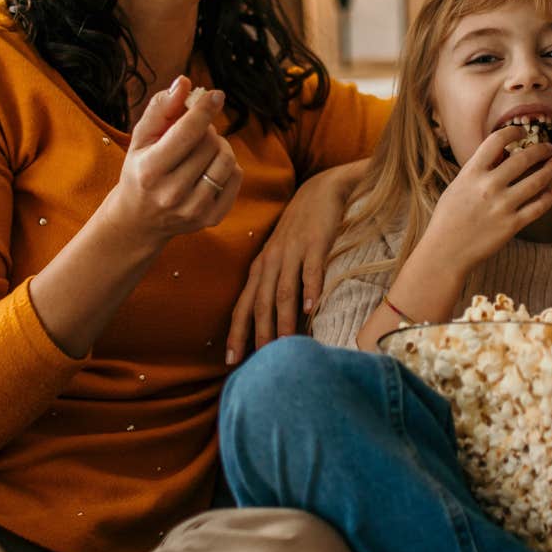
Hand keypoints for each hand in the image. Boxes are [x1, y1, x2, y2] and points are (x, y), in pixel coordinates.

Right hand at [105, 76, 241, 246]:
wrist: (140, 219)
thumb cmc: (141, 169)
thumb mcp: (141, 138)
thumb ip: (160, 108)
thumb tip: (184, 83)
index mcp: (150, 170)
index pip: (188, 133)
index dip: (205, 109)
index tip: (216, 95)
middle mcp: (172, 193)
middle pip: (209, 143)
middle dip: (206, 130)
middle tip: (195, 133)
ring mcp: (194, 209)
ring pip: (226, 159)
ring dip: (219, 146)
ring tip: (202, 149)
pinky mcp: (212, 218)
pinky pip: (236, 177)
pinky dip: (228, 165)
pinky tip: (210, 167)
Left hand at [227, 161, 363, 364]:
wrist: (320, 191)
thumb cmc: (299, 229)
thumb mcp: (281, 257)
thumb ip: (277, 285)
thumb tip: (278, 323)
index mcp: (260, 268)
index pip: (243, 305)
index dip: (236, 332)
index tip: (231, 360)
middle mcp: (271, 262)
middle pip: (261, 303)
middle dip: (258, 333)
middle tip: (259, 361)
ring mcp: (292, 252)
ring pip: (284, 290)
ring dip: (283, 318)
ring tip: (284, 343)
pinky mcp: (315, 243)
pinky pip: (311, 268)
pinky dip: (310, 288)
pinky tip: (312, 307)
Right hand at [423, 126, 551, 269]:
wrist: (444, 252)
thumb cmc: (448, 219)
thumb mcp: (457, 186)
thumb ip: (477, 171)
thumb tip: (500, 155)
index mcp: (471, 173)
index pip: (496, 141)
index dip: (513, 131)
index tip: (521, 131)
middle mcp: (488, 186)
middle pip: (523, 158)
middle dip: (541, 150)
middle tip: (549, 148)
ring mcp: (502, 206)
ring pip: (537, 181)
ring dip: (550, 170)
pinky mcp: (512, 225)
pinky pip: (538, 207)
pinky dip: (548, 197)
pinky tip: (549, 192)